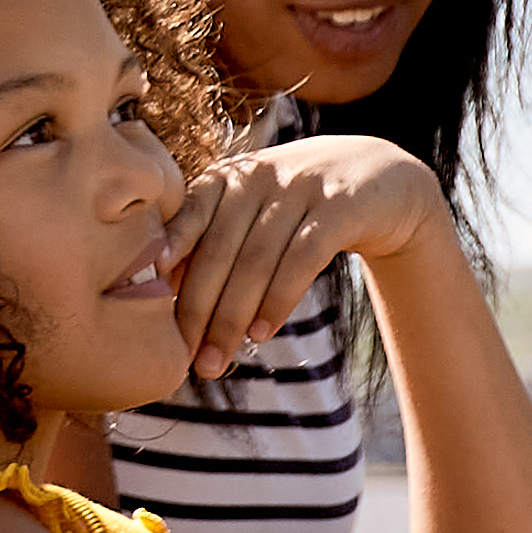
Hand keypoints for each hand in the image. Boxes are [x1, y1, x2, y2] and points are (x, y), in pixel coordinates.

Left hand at [151, 130, 454, 383]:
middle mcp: (261, 174)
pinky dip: (278, 298)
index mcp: (231, 174)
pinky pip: (302, 257)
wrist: (382, 178)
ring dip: (233, 315)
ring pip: (257, 258)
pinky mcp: (341, 205)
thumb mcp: (257, 210)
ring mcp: (303, 186)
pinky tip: (261, 332)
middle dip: (199, 308)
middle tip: (188, 359)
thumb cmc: (301, 207)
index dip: (170, 259)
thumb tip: (165, 287)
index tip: (148, 300)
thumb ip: (215, 237)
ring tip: (218, 358)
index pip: (190, 217)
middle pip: (220, 248)